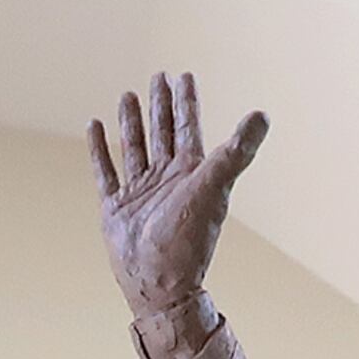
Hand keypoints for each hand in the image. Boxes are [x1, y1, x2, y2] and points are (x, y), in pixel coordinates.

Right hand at [91, 72, 265, 342]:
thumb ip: (238, 150)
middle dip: (161, 105)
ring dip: (132, 122)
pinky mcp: (116, 207)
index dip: (186, 101)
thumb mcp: (214, 186)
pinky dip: (99, 149)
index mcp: (190, 173)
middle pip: (163, 132)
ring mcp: (140, 192)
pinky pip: (106, 171)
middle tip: (159, 76)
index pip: (189, 127)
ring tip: (128, 95)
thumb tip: (264, 115)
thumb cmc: (189, 240)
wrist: (159, 282)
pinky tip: (95, 126)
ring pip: (135, 147)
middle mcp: (166, 179)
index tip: (183, 75)